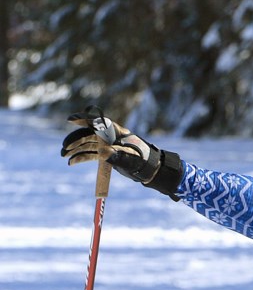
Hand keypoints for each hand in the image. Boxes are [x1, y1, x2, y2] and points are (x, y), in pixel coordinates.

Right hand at [61, 106, 181, 197]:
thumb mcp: (132, 158)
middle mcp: (110, 137)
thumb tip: (102, 152)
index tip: (70, 119)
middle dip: (75, 139)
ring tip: (64, 155)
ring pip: (87, 144)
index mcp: (117, 132)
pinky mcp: (106, 155)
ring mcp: (107, 146)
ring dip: (75, 149)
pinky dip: (81, 157)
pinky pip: (90, 155)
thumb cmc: (144, 161)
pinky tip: (72, 162)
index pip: (98, 122)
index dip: (84, 119)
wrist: (150, 171)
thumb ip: (118, 155)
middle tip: (65, 148)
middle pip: (88, 134)